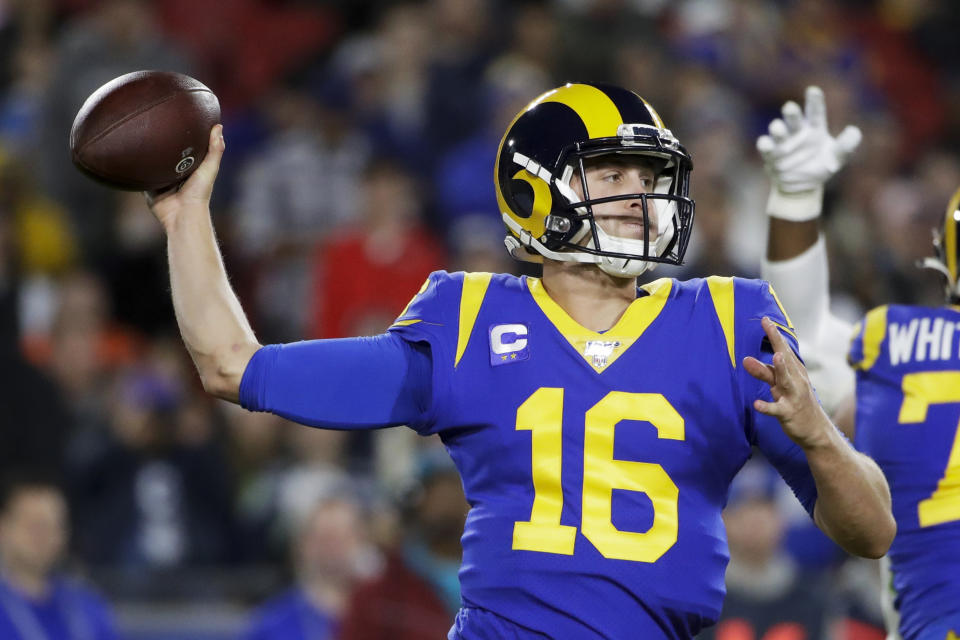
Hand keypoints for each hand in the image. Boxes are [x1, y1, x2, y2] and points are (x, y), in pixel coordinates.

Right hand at [145, 124, 224, 229]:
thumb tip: (218, 126)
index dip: (183, 134)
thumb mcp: (209, 168)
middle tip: (152, 121)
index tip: (177, 116)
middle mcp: (175, 172)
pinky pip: (139, 174)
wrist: (181, 215)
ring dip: (146, 153)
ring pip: (151, 162)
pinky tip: (127, 153)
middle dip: (160, 141)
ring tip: (137, 133)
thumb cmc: (199, 193)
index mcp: (189, 166)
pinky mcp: (149, 187)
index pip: (186, 146)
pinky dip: (135, 167)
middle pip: (166, 153)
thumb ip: (215, 150)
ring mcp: (161, 179)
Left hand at [743, 317, 833, 449]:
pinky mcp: (788, 413)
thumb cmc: (796, 402)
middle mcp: (795, 380)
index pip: (784, 349)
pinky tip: (756, 404)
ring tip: (775, 357)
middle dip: (778, 342)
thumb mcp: (781, 385)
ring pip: (785, 381)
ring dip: (781, 369)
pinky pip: (777, 410)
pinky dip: (767, 407)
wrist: (816, 431)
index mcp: (794, 372)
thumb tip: (746, 359)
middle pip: (785, 359)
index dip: (775, 335)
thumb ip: (764, 372)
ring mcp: (793, 396)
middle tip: (768, 326)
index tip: (765, 319)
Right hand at [757, 86, 860, 220]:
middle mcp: (797, 132)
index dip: (814, 101)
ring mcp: (783, 142)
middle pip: (793, 117)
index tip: (812, 90)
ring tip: (779, 130)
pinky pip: (765, 145)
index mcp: (815, 128)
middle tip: (790, 108)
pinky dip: (764, 144)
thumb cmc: (821, 167)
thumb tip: (854, 131)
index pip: (815, 112)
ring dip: (777, 128)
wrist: (803, 186)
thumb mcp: (838, 158)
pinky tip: (766, 144)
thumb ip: (846, 145)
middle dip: (791, 112)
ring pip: (777, 129)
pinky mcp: (771, 154)